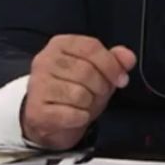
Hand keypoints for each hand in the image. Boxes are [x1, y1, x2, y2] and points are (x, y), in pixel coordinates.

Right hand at [20, 34, 136, 149]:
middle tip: (98, 95)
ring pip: (79, 94)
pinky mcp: (36, 109)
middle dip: (101, 87)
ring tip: (84, 105)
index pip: (91, 47)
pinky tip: (75, 116)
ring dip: (89, 104)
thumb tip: (129, 57)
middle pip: (87, 71)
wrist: (49, 120)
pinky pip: (71, 114)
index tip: (122, 80)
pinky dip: (80, 118)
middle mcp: (45, 60)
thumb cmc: (75, 90)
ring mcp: (38, 84)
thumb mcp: (99, 72)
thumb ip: (115, 61)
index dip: (112, 65)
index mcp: (61, 44)